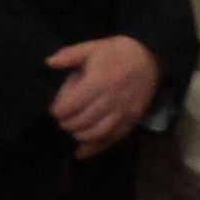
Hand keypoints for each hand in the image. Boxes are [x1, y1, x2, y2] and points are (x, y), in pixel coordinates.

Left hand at [47, 37, 157, 157]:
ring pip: (96, 134)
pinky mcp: (132, 121)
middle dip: (66, 123)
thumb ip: (70, 55)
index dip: (58, 110)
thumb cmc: (117, 52)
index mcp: (100, 81)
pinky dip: (95, 149)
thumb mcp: (93, 47)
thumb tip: (49, 62)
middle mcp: (112, 99)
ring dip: (78, 135)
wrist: (150, 58)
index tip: (52, 109)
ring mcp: (124, 113)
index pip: (72, 104)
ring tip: (72, 129)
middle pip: (82, 121)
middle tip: (61, 119)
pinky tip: (81, 152)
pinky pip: (112, 140)